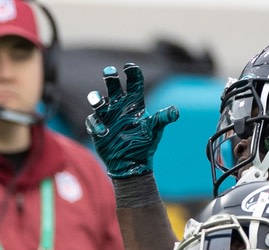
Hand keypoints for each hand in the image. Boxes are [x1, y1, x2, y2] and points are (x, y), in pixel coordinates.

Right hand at [84, 63, 179, 178]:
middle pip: (113, 87)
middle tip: (110, 71)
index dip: (131, 74)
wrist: (131, 164)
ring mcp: (107, 117)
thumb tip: (175, 111)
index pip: (133, 85)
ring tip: (97, 99)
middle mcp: (119, 107)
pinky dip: (96, 125)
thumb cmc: (144, 146)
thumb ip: (162, 119)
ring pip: (98, 101)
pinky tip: (103, 132)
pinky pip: (93, 121)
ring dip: (96, 98)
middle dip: (110, 78)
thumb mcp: (154, 131)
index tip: (129, 67)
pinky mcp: (98, 128)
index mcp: (134, 105)